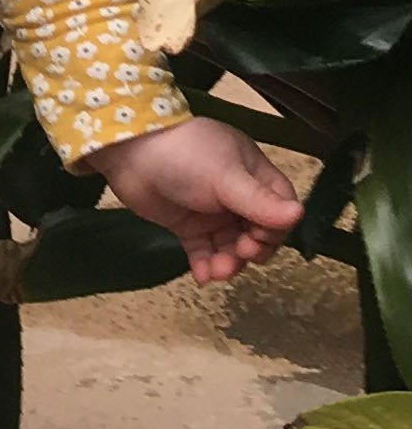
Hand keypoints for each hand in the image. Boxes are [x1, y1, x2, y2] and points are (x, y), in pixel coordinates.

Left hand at [84, 117, 302, 285]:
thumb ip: (260, 201)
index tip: (257, 239)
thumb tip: (300, 214)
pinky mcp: (187, 225)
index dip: (275, 229)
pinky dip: (205, 265)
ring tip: (215, 271)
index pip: (279, 208)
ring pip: (231, 246)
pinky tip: (202, 276)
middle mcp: (235, 194)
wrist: (128, 152)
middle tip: (238, 255)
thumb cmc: (184, 156)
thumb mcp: (226, 177)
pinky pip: (204, 251)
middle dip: (251, 250)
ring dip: (228, 262)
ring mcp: (210, 211)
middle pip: (258, 232)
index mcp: (253, 174)